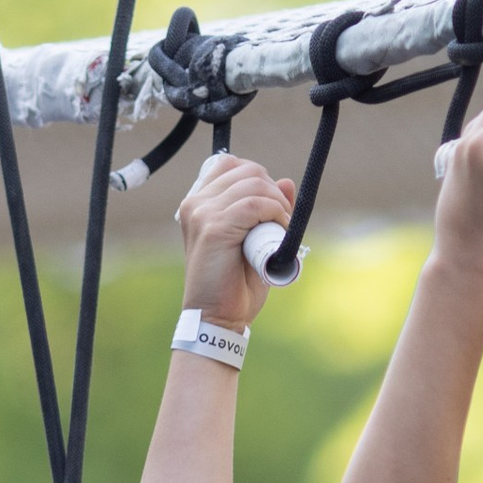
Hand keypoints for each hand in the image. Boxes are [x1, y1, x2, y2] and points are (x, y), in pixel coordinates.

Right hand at [175, 153, 292, 329]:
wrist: (217, 319)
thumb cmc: (234, 285)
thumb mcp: (254, 239)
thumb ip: (267, 208)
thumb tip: (287, 181)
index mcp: (198, 203)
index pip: (230, 164)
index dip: (259, 178)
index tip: (272, 206)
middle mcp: (195, 203)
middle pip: (249, 171)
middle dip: (274, 192)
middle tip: (281, 222)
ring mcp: (202, 213)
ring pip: (255, 185)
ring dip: (278, 205)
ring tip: (280, 231)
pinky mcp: (214, 228)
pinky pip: (255, 205)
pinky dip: (276, 215)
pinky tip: (278, 233)